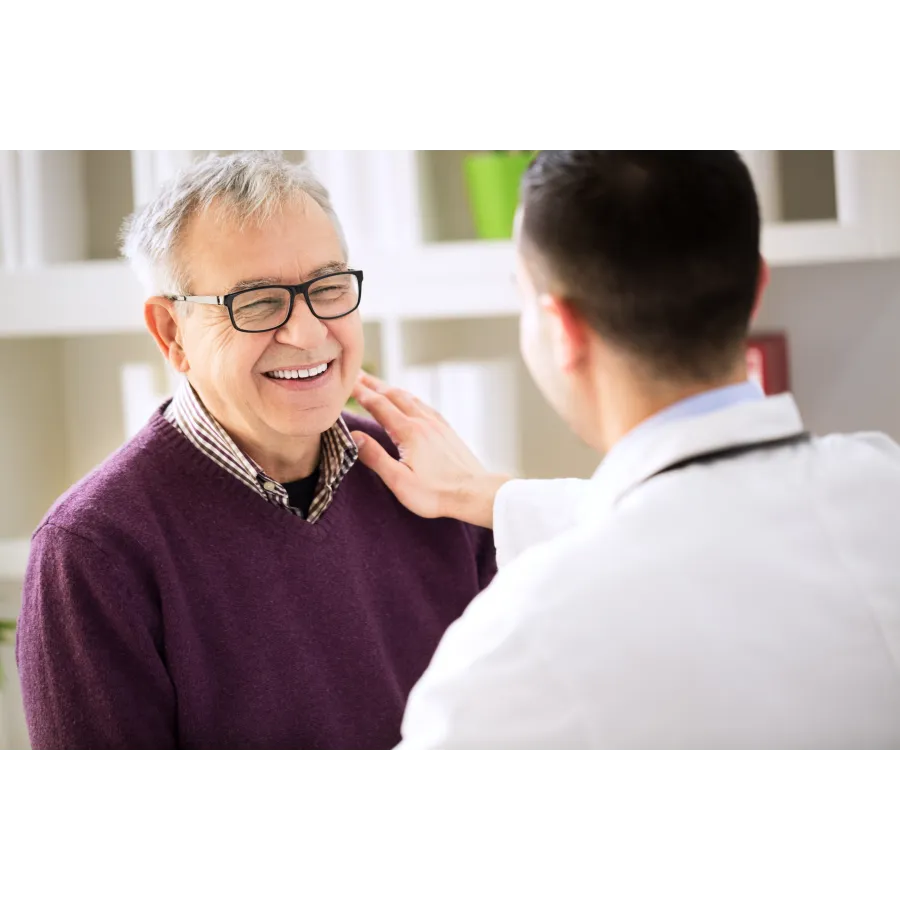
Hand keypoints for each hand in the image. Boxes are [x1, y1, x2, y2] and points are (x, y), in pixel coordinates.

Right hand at [349, 371, 511, 528]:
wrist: (475, 493)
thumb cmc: (436, 493)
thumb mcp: (400, 481)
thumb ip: (376, 457)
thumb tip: (354, 436)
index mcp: (409, 432)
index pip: (379, 405)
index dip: (361, 393)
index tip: (346, 382)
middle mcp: (423, 422)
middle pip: (394, 395)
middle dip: (374, 384)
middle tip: (357, 375)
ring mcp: (437, 424)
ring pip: (410, 398)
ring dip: (392, 389)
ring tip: (379, 385)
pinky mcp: (447, 430)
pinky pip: (424, 406)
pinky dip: (411, 398)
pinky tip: (411, 401)